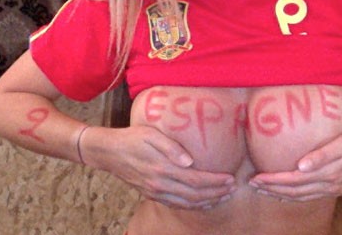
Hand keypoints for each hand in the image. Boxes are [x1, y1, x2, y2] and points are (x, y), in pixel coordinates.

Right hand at [84, 125, 235, 209]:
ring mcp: (155, 192)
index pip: (196, 180)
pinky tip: (202, 203)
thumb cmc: (132, 138)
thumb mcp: (151, 134)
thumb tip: (190, 161)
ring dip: (207, 202)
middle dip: (216, 193)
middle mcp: (160, 184)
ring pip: (187, 204)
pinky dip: (193, 206)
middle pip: (195, 195)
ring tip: (223, 197)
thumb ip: (171, 147)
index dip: (215, 182)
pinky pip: (176, 205)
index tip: (230, 178)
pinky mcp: (152, 194)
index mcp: (163, 169)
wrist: (109, 152)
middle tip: (233, 188)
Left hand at [250, 127, 341, 201]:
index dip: (274, 180)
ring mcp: (333, 188)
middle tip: (253, 184)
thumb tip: (301, 166)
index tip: (257, 177)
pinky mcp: (337, 187)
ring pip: (301, 196)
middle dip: (272, 188)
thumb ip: (323, 154)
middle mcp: (329, 185)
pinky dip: (295, 196)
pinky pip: (310, 196)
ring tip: (263, 190)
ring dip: (281, 194)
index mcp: (328, 173)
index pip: (293, 180)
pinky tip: (287, 194)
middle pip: (294, 191)